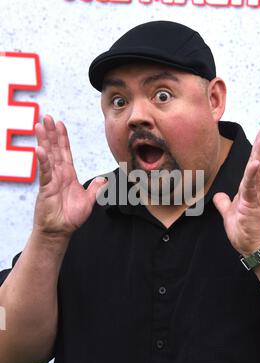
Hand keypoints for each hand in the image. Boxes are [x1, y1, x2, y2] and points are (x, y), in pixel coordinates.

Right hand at [34, 115, 106, 236]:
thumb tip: (103, 179)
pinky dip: (43, 161)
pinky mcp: (46, 188)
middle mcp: (58, 174)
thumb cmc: (71, 217)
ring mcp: (51, 180)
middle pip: (55, 149)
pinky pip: (45, 172)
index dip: (63, 138)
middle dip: (51, 133)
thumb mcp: (89, 201)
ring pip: (48, 156)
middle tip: (47, 117)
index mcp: (68, 175)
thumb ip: (95, 189)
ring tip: (39, 125)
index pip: (65, 152)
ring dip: (44, 141)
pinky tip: (40, 149)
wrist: (61, 231)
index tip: (60, 124)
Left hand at [213, 127, 259, 255]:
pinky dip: (252, 174)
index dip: (254, 153)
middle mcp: (253, 191)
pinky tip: (255, 162)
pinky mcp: (253, 204)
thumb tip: (219, 196)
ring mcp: (254, 197)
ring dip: (259, 154)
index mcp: (247, 191)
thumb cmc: (244, 231)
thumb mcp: (229, 214)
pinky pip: (252, 186)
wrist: (252, 247)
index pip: (251, 168)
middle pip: (256, 164)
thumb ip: (224, 203)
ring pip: (256, 171)